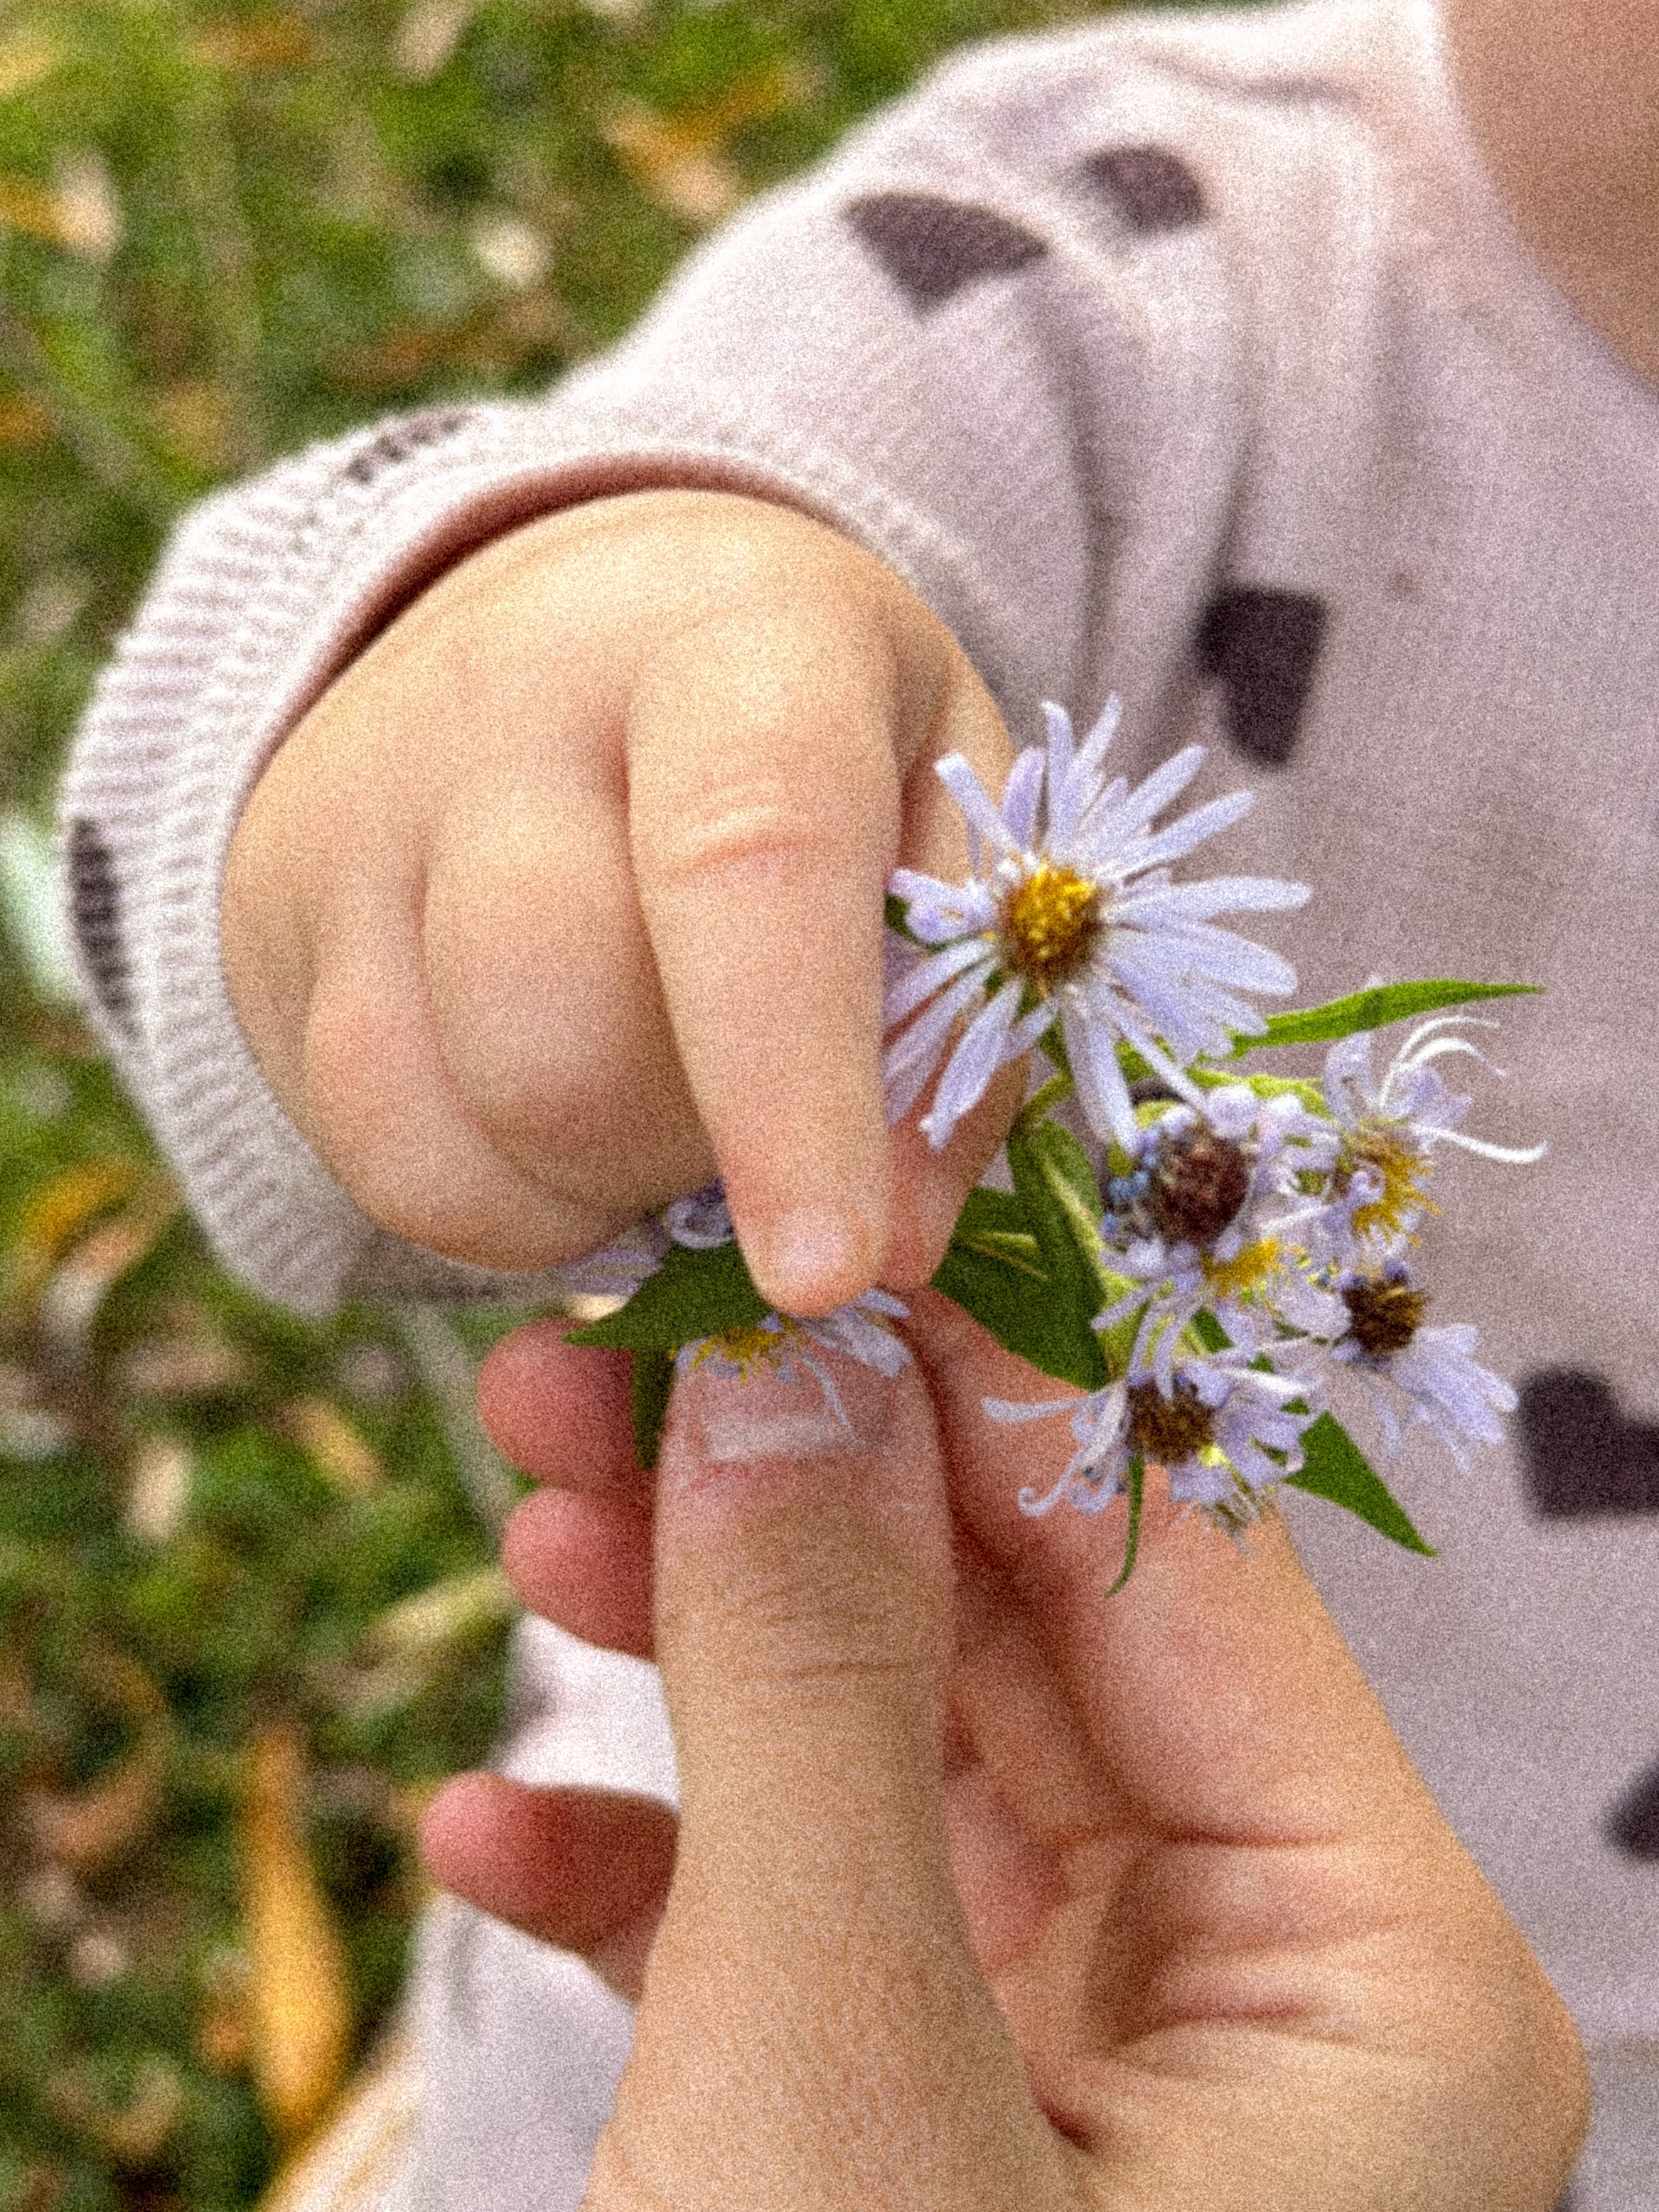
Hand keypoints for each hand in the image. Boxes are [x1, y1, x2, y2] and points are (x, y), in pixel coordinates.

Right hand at [221, 489, 1017, 1314]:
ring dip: (595, 1191)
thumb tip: (894, 1248)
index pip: (751, 858)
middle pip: (568, 1036)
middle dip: (688, 1158)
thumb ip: (953, 1021)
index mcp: (736, 637)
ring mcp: (366, 803)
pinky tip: (564, 1125)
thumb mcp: (939, 825)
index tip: (835, 1273)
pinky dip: (502, 1209)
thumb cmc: (809, 748)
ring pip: (458, 1119)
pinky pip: (383, 1161)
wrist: (574, 633)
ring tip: (665, 1102)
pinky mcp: (282, 912)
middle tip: (759, 1118)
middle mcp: (519, 696)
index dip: (791, 1087)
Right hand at [421, 1299, 1587, 2210]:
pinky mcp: (946, 2147)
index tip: (785, 1237)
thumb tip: (775, 1372)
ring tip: (529, 1517)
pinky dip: (662, 1865)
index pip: (1163, 1559)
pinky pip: (822, 1935)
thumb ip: (820, 1694)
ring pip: (905, 1766)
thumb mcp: (838, 2068)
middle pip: (1017, 1645)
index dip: (963, 1375)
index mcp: (1375, 1976)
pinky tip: (501, 1816)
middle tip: (597, 1366)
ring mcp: (1107, 2085)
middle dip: (792, 1500)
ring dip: (706, 1649)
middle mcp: (1274, 2010)